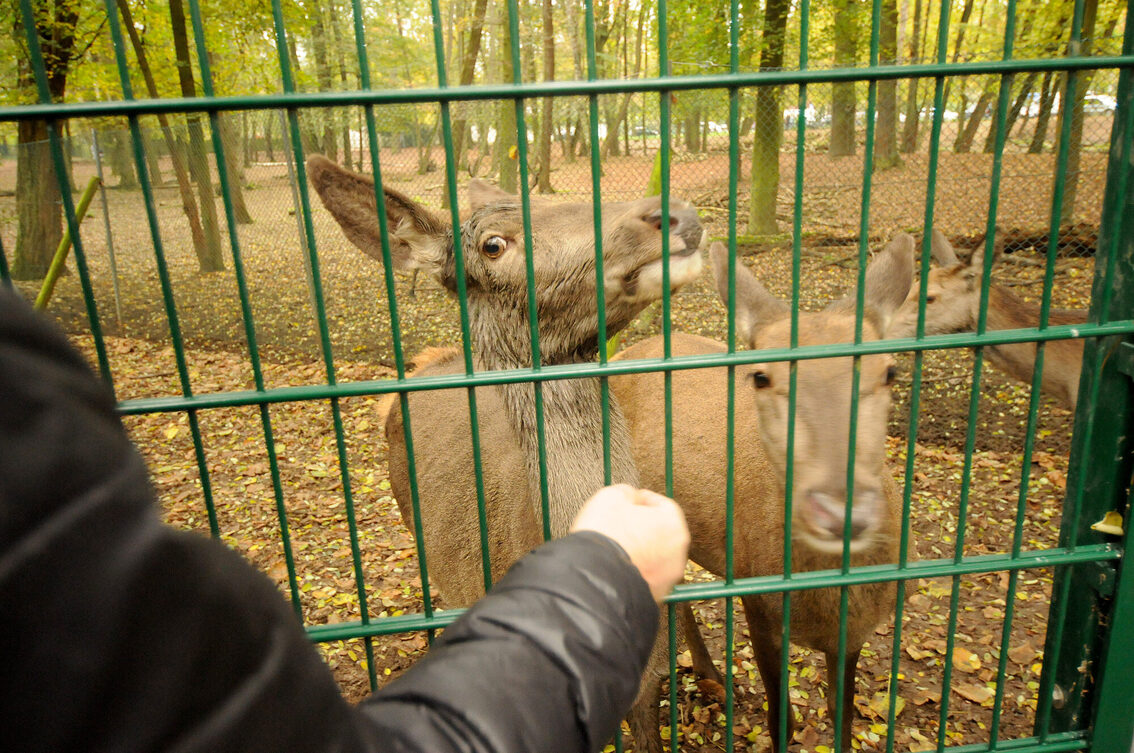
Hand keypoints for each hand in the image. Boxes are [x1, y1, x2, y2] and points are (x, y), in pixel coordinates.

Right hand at [571, 484, 689, 601]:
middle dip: (641, 526)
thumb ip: (626, 492)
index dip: (643, 499)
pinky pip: (644, 575)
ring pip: (653, 556)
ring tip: (614, 545)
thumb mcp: (610, 497)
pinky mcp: (653, 596)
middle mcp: (676, 553)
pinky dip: (633, 568)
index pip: (662, 504)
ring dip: (638, 549)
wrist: (594, 582)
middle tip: (620, 522)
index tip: (629, 500)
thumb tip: (628, 496)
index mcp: (673, 525)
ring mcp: (666, 578)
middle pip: (660, 532)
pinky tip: (615, 564)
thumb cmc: (605, 538)